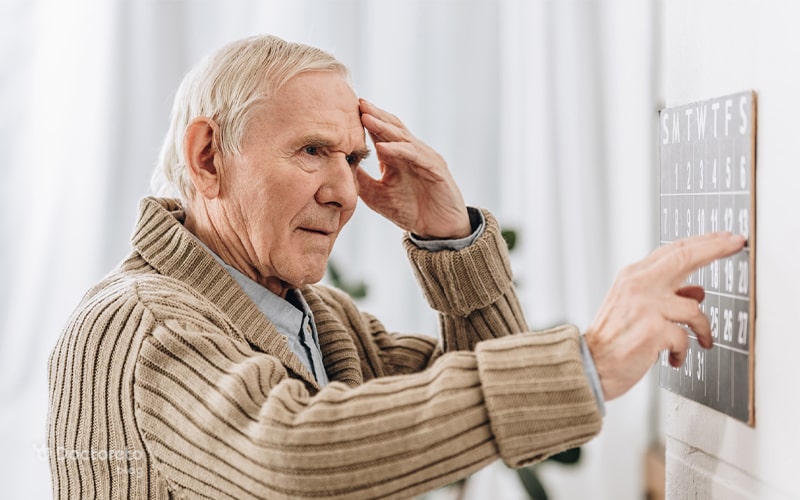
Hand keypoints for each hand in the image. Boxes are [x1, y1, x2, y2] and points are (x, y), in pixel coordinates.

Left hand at [356, 99, 470, 238]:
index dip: (366, 121)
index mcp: (398, 157)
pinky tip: (382, 147)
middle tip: (357, 102)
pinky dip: (398, 150)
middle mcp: (412, 153)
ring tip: (366, 117)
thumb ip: (362, 180)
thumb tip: (339, 167)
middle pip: (392, 127)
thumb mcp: (377, 196)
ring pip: (402, 137)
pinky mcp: (435, 169)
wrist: (438, 230)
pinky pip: (415, 156)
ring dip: (383, 127)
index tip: (346, 109)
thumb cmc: (411, 211)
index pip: (380, 133)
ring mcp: (425, 158)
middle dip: (374, 115)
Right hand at [585, 232, 745, 399]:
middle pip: (684, 257)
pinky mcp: (653, 331)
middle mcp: (638, 285)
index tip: (725, 238)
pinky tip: (674, 357)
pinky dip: (683, 350)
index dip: (703, 242)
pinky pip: (685, 338)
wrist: (590, 365)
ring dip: (702, 328)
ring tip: (702, 340)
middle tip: (735, 243)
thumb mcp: (635, 308)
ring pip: (694, 308)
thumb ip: (665, 295)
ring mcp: (646, 307)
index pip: (672, 251)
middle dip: (715, 248)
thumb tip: (696, 292)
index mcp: (632, 276)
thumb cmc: (612, 339)